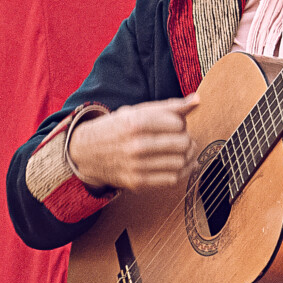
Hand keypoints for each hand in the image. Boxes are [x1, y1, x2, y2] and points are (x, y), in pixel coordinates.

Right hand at [66, 97, 198, 191]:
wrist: (85, 153)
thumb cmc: (115, 129)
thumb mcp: (136, 111)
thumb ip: (168, 107)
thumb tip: (197, 100)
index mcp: (135, 122)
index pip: (177, 124)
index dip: (181, 123)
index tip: (175, 124)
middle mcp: (136, 145)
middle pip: (182, 143)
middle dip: (186, 139)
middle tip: (180, 138)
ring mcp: (136, 166)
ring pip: (180, 162)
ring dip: (186, 156)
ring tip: (180, 151)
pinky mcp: (137, 182)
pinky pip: (172, 179)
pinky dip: (180, 171)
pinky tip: (177, 164)